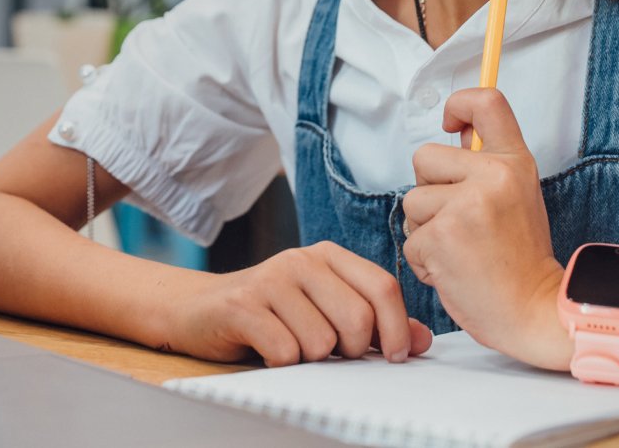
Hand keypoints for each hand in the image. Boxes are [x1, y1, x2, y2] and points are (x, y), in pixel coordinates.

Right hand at [165, 241, 432, 366]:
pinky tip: (266, 349)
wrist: (197, 309)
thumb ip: (373, 322)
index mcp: (328, 256)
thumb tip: (422, 340)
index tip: (395, 355)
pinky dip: (280, 363)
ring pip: (321, 342)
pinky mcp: (242, 305)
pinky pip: (285, 351)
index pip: (383, 287)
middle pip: (357, 320)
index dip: (397, 329)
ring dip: (308, 359)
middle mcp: (301, 259)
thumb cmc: (270, 314)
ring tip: (290, 345)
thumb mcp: (324, 311)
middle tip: (328, 353)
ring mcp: (270, 279)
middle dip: (350, 351)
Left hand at [401, 87, 568, 368]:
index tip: (450, 122)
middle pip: (424, 157)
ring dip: (424, 229)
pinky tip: (454, 270)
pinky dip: (425, 260)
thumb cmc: (520, 259)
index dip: (459, 103)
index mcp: (514, 162)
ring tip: (460, 250)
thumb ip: (487, 165)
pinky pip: (410, 238)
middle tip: (460, 222)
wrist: (533, 310)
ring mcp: (466, 205)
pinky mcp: (442, 236)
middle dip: (429, 190)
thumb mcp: (517, 197)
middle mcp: (493, 175)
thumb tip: (457, 130)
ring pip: (412, 201)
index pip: (487, 102)